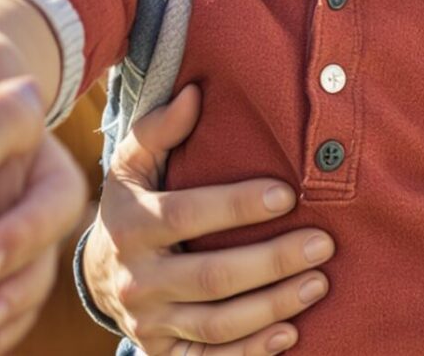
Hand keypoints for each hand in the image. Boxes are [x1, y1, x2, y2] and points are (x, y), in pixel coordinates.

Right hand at [84, 84, 333, 354]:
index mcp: (130, 224)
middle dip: (273, 262)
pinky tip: (291, 332)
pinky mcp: (161, 354)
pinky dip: (253, 351)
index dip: (237, 206)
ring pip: (217, 324)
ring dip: (274, 306)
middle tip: (323, 244)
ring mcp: (148, 322)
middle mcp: (136, 279)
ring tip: (319, 282)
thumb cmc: (133, 207)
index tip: (287, 195)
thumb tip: (195, 94)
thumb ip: (159, 129)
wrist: (99, 275)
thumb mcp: (133, 165)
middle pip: (212, 277)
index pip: (186, 215)